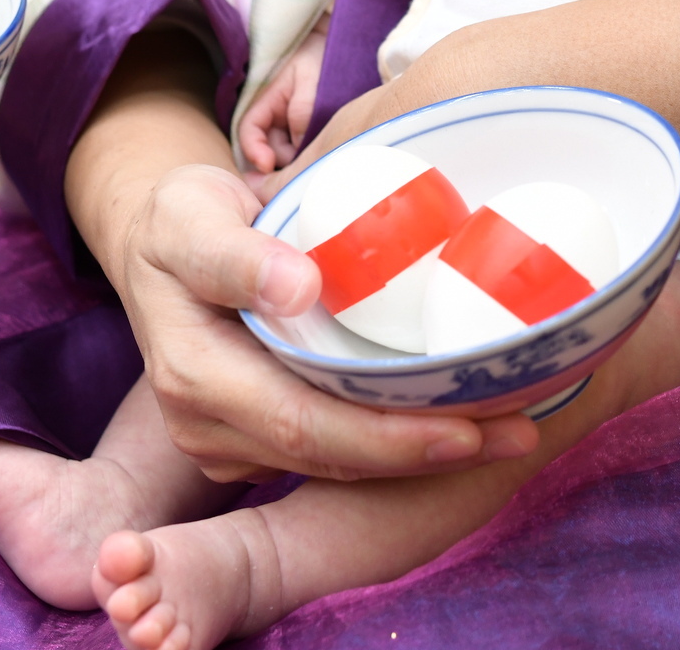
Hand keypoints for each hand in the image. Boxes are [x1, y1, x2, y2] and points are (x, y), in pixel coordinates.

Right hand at [113, 163, 537, 481]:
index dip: (387, 436)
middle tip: (521, 434)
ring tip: (512, 430)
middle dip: (427, 453)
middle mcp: (207, 425)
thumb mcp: (190, 214)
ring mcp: (228, 440)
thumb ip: (234, 253)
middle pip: (330, 456)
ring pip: (337, 464)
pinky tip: (461, 421)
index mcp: (193, 375)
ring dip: (423, 453)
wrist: (158, 243)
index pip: (303, 422)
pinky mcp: (253, 439)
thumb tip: (297, 288)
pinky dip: (397, 441)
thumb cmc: (179, 218)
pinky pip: (333, 452)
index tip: (467, 426)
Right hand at [235, 28, 327, 178]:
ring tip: (326, 141)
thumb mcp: (311, 80)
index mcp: (267, 100)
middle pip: (271, 149)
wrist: (344, 47)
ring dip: (303, 155)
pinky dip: (314, 151)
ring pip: (289, 153)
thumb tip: (298, 146)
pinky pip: (306, 149)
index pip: (249, 131)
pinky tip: (329, 143)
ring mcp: (292, 126)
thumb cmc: (323, 56)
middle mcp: (276, 117)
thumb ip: (302, 112)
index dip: (253, 151)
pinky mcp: (308, 132)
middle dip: (287, 157)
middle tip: (314, 151)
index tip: (267, 165)